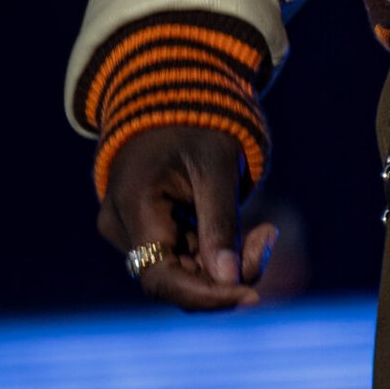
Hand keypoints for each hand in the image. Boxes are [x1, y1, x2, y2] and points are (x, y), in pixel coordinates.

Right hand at [98, 126, 276, 310]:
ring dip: (226, 261)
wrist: (172, 91)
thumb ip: (221, 224)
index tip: (251, 297)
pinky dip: (214, 250)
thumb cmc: (197, 121)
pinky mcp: (143, 228)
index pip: (162, 278)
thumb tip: (230, 282)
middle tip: (269, 237)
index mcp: (133, 205)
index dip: (207, 296)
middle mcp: (120, 225)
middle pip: (174, 277)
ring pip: (180, 270)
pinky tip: (246, 230)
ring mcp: (127, 229)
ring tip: (265, 231)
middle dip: (227, 272)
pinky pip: (179, 256)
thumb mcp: (218, 166)